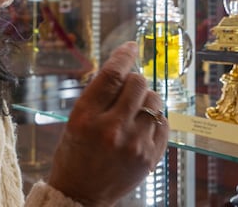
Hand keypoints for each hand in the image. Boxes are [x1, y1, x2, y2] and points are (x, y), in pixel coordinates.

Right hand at [46, 41, 168, 205]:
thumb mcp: (75, 121)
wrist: (81, 195)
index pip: (112, 75)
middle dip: (133, 80)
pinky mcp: (150, 157)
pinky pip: (163, 122)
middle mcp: (111, 129)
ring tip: (134, 109)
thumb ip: (99, 95)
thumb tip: (124, 67)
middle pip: (137, 83)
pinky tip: (143, 124)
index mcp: (86, 117)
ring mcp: (134, 144)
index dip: (124, 55)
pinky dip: (155, 117)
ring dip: (146, 99)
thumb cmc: (75, 154)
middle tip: (127, 89)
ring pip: (155, 100)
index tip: (130, 46)